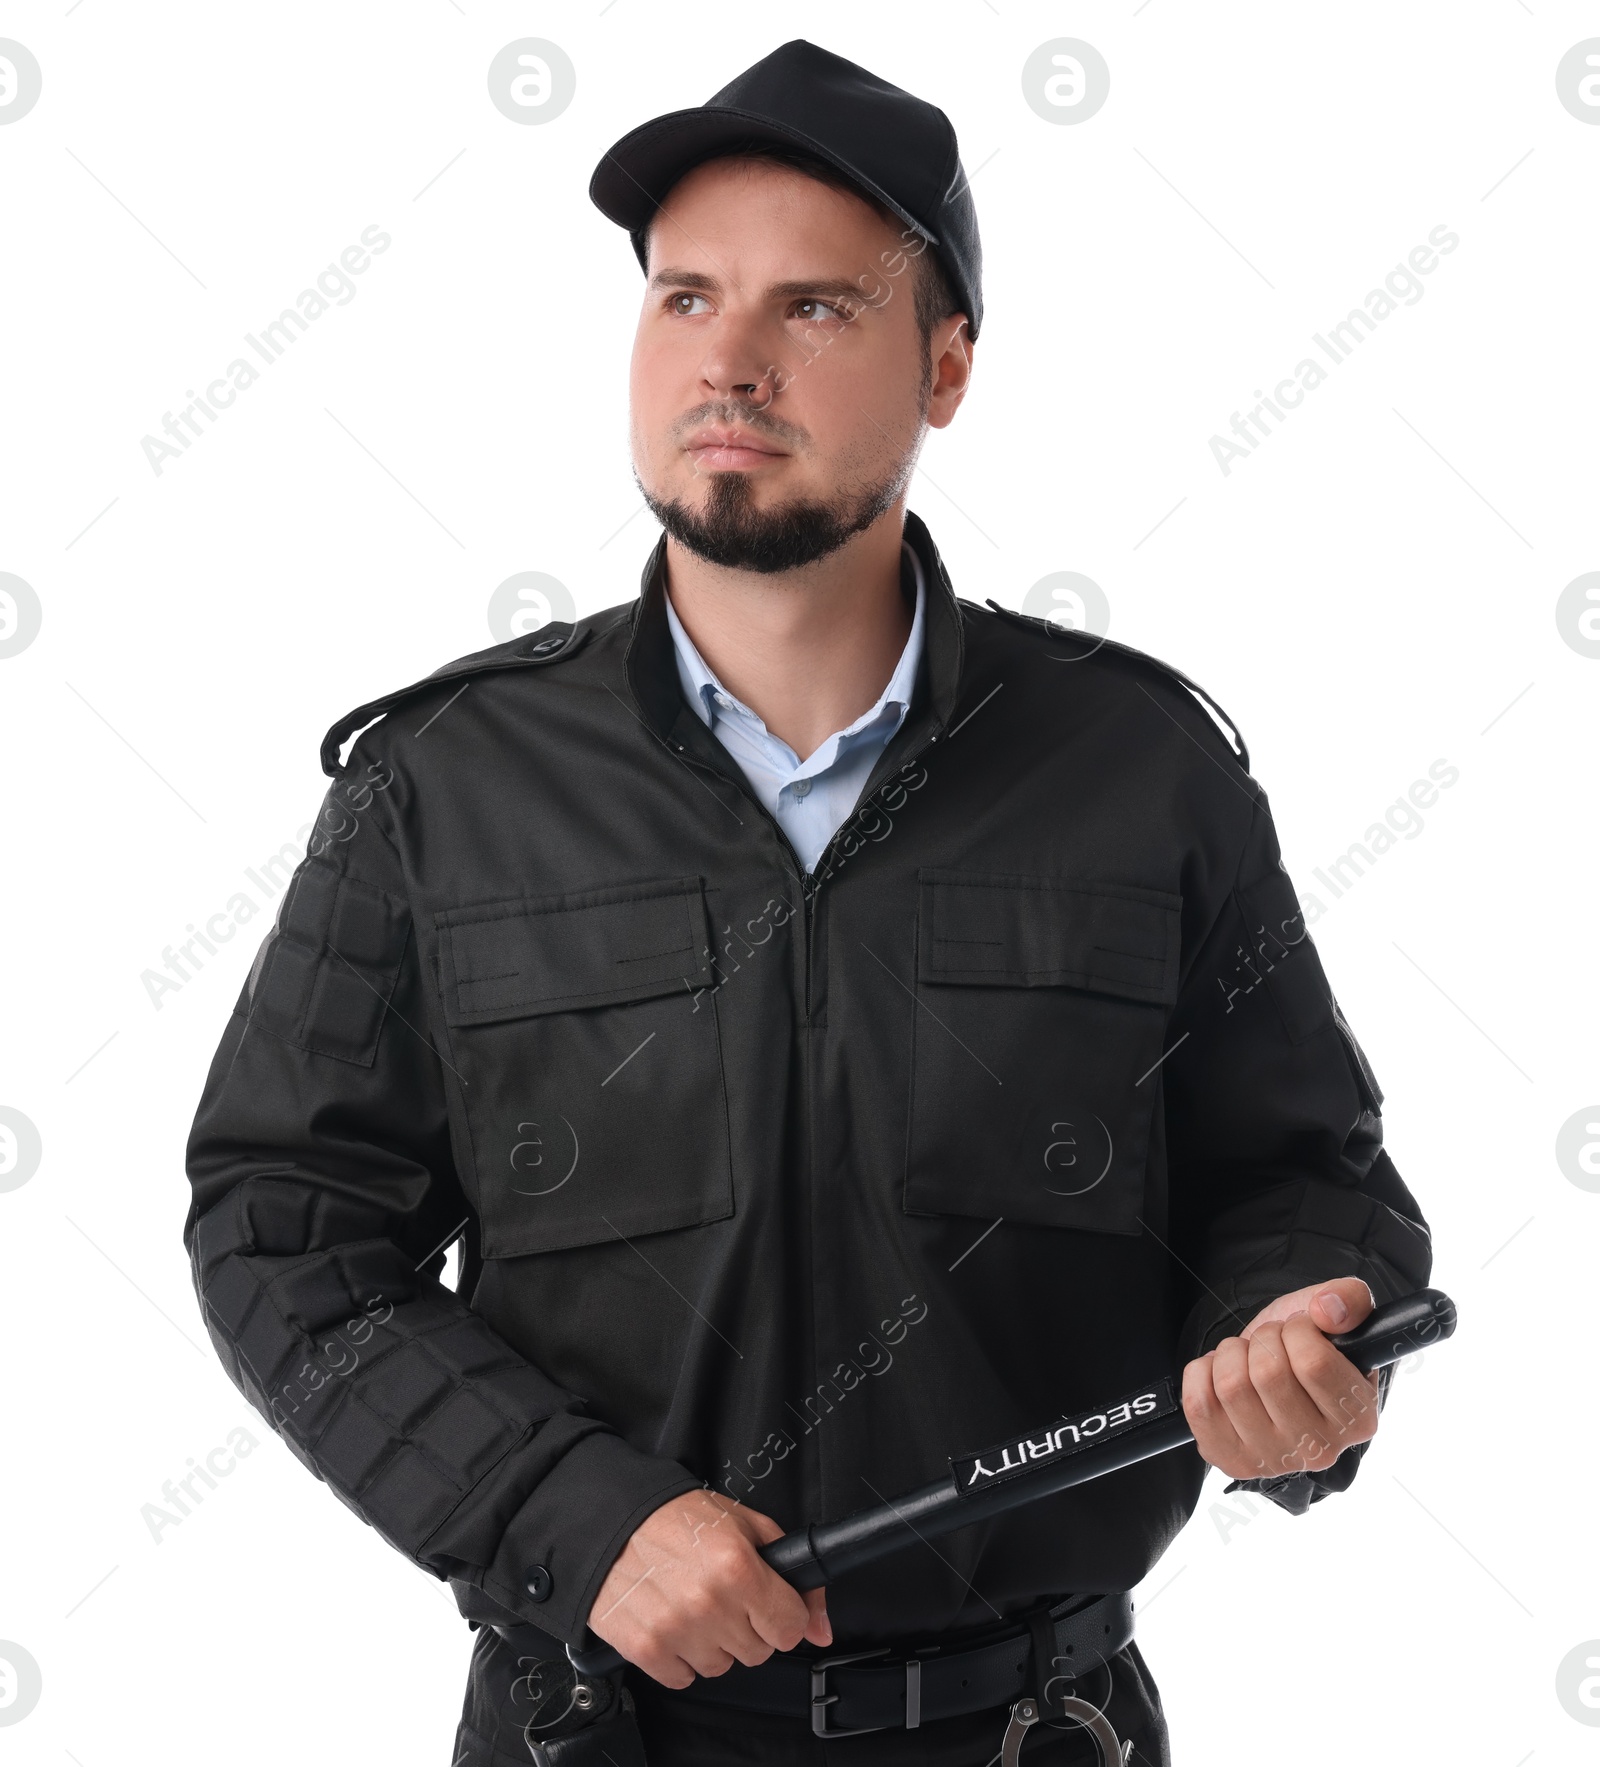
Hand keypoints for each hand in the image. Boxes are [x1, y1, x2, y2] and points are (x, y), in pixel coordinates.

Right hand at [587, 1488, 831, 1688]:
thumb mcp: (747, 1525)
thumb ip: (794, 1575)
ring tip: (692, 1602)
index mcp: (739, 1568)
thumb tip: (821, 1629)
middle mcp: (710, 1604)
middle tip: (723, 1594)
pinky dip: (680, 1656)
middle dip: (747, 1626)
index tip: (767, 1603)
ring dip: (713, 1642)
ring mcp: (677, 1631)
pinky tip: (671, 1619)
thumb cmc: (678, 1518)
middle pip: (758, 1652)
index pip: (789, 1629)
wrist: (612, 1521)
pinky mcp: (647, 1650)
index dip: (781, 1615)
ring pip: (722, 1667)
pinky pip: (684, 1677)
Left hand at [1181, 1277, 1382, 1481]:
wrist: (1271, 1371)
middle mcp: (1321, 1450)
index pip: (1313, 1363)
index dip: (1297, 1330)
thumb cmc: (1305, 1344)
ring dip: (1232, 1355)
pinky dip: (1202, 1374)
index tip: (1299, 1329)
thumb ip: (1348, 1299)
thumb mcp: (1334, 1312)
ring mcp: (1273, 1461)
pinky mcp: (1232, 1460)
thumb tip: (1326, 1310)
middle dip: (1263, 1340)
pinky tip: (1221, 1375)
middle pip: (1268, 1374)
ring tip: (1247, 1358)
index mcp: (1358, 1417)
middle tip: (1270, 1344)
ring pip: (1231, 1386)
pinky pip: (1198, 1405)